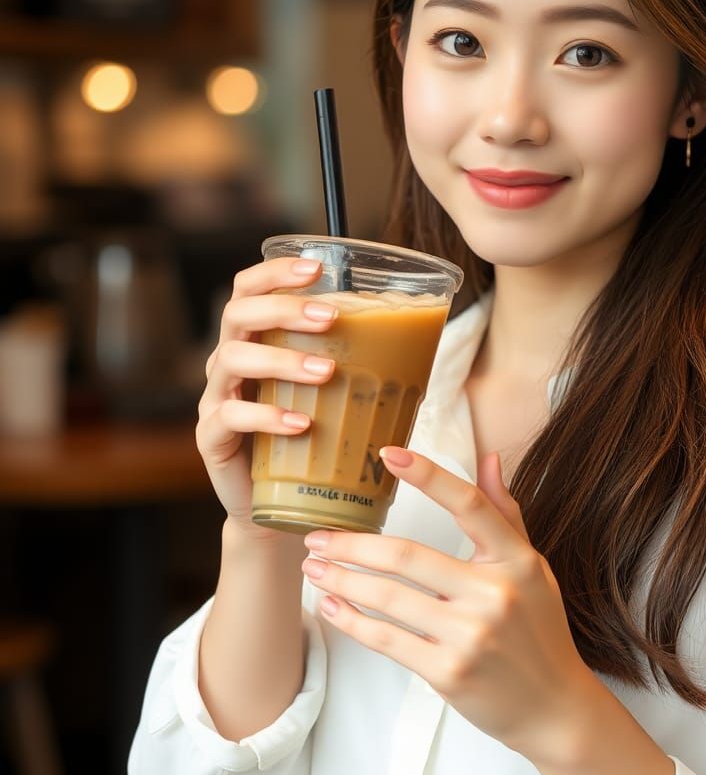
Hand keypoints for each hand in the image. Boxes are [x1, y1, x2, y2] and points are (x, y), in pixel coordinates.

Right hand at [195, 256, 339, 539]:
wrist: (283, 506)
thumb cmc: (314, 438)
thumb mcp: (334, 392)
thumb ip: (360, 360)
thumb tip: (425, 331)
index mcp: (257, 340)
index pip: (251, 289)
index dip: (276, 272)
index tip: (317, 267)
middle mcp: (230, 362)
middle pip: (237, 314)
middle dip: (284, 308)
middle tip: (330, 317)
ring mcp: (216, 398)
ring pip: (233, 359)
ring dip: (283, 361)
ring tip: (325, 371)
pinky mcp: (212, 438)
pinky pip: (229, 416)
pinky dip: (266, 416)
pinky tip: (300, 424)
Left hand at [301, 446, 597, 756]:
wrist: (553, 706)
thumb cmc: (539, 628)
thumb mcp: (531, 566)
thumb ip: (504, 512)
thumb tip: (487, 458)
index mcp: (515, 559)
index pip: (469, 505)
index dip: (428, 476)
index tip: (389, 455)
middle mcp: (494, 593)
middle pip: (407, 556)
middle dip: (352, 544)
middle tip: (317, 536)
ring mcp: (469, 635)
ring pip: (388, 597)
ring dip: (341, 579)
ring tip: (315, 568)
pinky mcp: (447, 671)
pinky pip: (386, 640)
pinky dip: (352, 621)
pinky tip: (331, 606)